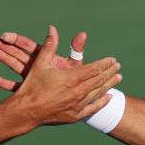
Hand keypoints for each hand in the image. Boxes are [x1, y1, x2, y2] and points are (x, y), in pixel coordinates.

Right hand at [4, 25, 120, 126]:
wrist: (26, 111)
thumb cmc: (32, 85)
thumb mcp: (41, 63)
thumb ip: (50, 45)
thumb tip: (52, 28)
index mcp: (72, 78)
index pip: (95, 69)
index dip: (105, 63)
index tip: (113, 60)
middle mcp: (78, 92)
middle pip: (100, 80)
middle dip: (110, 72)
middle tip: (118, 67)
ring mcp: (77, 105)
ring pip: (99, 93)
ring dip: (110, 85)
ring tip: (118, 78)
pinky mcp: (75, 116)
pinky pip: (93, 108)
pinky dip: (102, 102)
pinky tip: (108, 97)